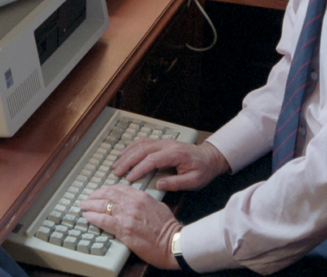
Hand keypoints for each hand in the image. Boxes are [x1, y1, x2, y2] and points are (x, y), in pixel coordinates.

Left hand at [79, 185, 181, 269]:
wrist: (172, 242)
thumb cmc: (168, 228)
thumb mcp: (157, 206)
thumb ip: (144, 202)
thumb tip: (134, 202)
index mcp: (141, 196)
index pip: (118, 188)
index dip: (106, 190)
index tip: (100, 193)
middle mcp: (132, 203)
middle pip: (107, 195)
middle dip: (94, 196)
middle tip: (87, 199)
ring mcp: (127, 216)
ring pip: (103, 206)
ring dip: (90, 206)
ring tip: (83, 207)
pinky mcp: (123, 229)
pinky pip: (104, 220)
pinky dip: (93, 218)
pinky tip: (88, 217)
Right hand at [113, 139, 229, 191]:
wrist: (209, 157)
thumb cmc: (203, 169)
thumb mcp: (194, 181)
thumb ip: (176, 183)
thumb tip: (158, 185)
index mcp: (175, 154)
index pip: (152, 160)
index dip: (139, 169)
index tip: (130, 178)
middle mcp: (167, 145)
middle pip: (142, 150)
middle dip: (128, 161)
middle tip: (117, 172)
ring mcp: (163, 142)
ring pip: (140, 145)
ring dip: (127, 154)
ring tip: (116, 165)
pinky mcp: (161, 143)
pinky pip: (143, 142)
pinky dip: (131, 147)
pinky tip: (124, 154)